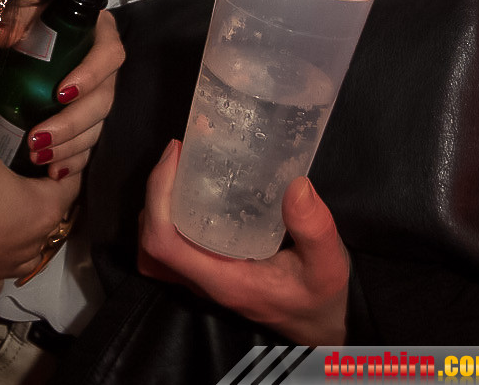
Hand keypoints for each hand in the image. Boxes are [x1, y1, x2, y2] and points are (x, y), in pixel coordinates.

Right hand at [0, 107, 79, 295]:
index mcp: (42, 210)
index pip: (71, 183)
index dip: (65, 161)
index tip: (50, 148)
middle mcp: (31, 247)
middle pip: (50, 216)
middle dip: (42, 192)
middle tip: (24, 168)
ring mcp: (4, 271)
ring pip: (27, 250)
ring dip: (21, 228)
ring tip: (4, 203)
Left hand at [25, 9, 124, 178]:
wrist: (22, 42)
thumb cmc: (28, 21)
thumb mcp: (23, 12)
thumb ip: (17, 19)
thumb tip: (7, 36)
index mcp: (97, 34)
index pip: (109, 54)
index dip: (91, 76)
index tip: (60, 93)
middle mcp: (104, 68)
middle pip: (104, 100)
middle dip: (71, 124)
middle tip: (37, 139)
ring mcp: (98, 96)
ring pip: (98, 127)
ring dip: (70, 147)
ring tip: (39, 158)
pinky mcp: (88, 121)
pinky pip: (91, 145)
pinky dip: (73, 161)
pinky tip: (54, 171)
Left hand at [138, 140, 348, 343]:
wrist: (323, 325)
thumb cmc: (322, 296)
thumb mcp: (327, 263)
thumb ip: (314, 228)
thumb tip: (296, 185)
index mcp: (223, 279)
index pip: (164, 244)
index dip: (158, 196)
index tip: (176, 155)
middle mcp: (205, 281)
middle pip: (151, 243)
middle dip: (155, 193)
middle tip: (180, 154)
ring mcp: (205, 279)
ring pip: (156, 248)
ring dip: (158, 205)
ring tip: (182, 167)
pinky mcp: (211, 271)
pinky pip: (174, 247)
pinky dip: (170, 218)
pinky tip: (193, 192)